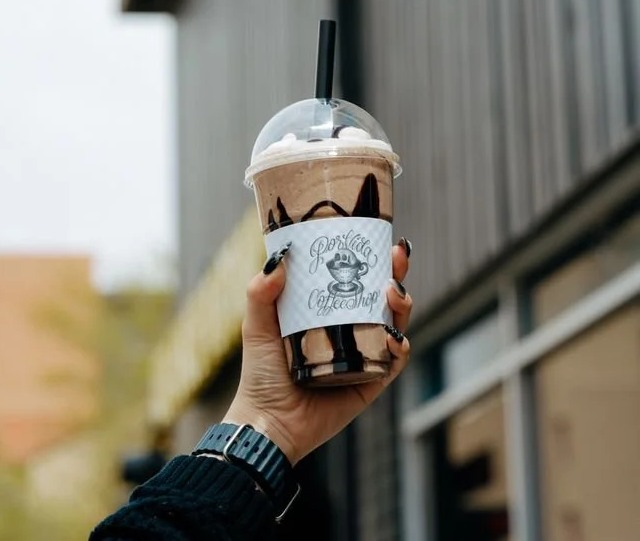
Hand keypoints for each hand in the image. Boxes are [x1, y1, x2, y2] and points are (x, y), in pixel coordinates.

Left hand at [224, 242, 411, 464]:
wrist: (268, 423)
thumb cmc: (261, 373)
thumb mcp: (257, 326)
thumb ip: (260, 292)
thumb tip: (280, 257)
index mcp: (326, 311)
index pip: (355, 277)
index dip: (368, 256)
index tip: (375, 235)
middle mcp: (349, 329)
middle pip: (382, 295)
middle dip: (397, 272)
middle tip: (397, 256)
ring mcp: (363, 354)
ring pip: (395, 323)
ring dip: (402, 304)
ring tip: (392, 292)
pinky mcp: (372, 381)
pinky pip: (394, 361)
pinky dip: (399, 346)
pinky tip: (393, 336)